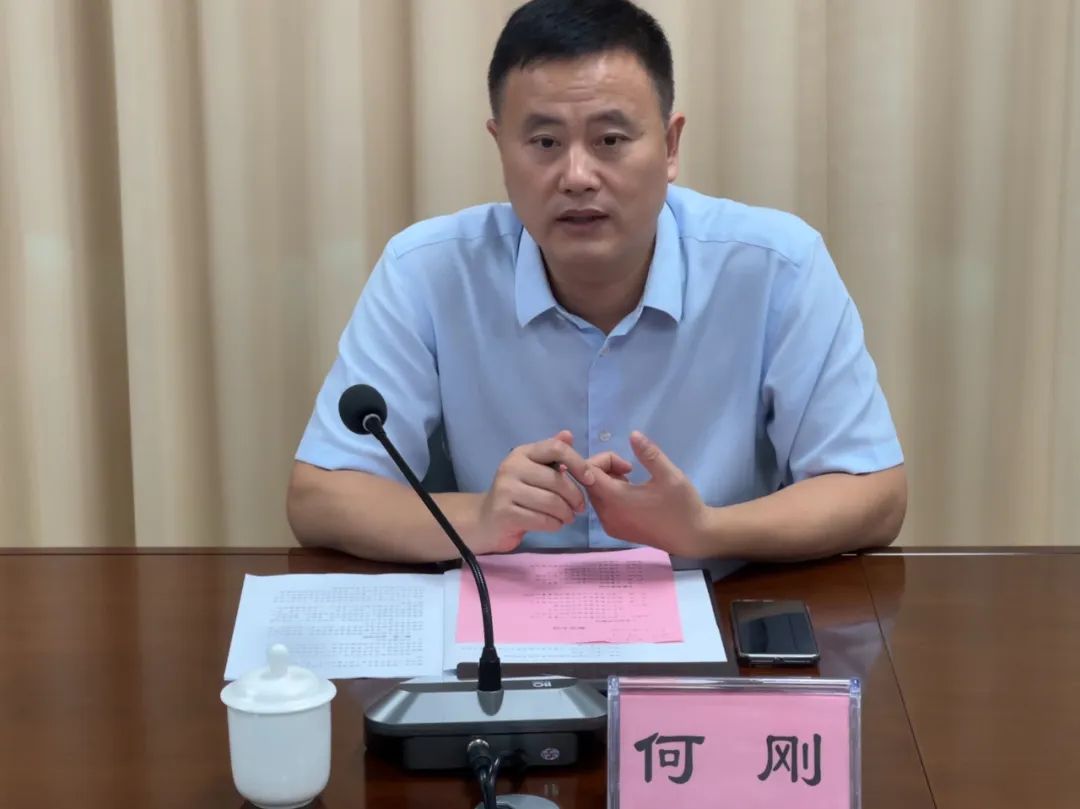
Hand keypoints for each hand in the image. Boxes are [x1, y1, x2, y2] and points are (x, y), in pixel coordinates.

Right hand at [477, 430, 593, 553]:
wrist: (486, 520)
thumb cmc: (516, 493)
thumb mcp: (533, 470)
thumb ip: (551, 454)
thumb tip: (568, 435)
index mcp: (522, 453)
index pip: (556, 448)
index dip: (578, 463)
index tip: (590, 479)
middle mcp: (512, 467)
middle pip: (557, 480)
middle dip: (575, 497)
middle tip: (580, 508)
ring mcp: (506, 490)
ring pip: (552, 502)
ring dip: (566, 513)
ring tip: (568, 517)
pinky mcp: (505, 513)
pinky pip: (542, 520)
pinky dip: (555, 525)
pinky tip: (555, 524)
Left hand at [586, 431, 708, 556]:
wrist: (692, 538)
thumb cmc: (681, 506)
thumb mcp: (669, 475)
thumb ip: (649, 454)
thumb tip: (632, 434)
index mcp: (615, 500)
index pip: (588, 472)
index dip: (603, 460)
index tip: (628, 464)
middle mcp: (606, 515)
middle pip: (589, 483)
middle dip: (606, 469)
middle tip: (631, 469)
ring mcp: (609, 525)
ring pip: (595, 495)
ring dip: (608, 482)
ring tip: (633, 481)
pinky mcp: (615, 531)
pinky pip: (602, 507)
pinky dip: (611, 495)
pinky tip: (632, 495)